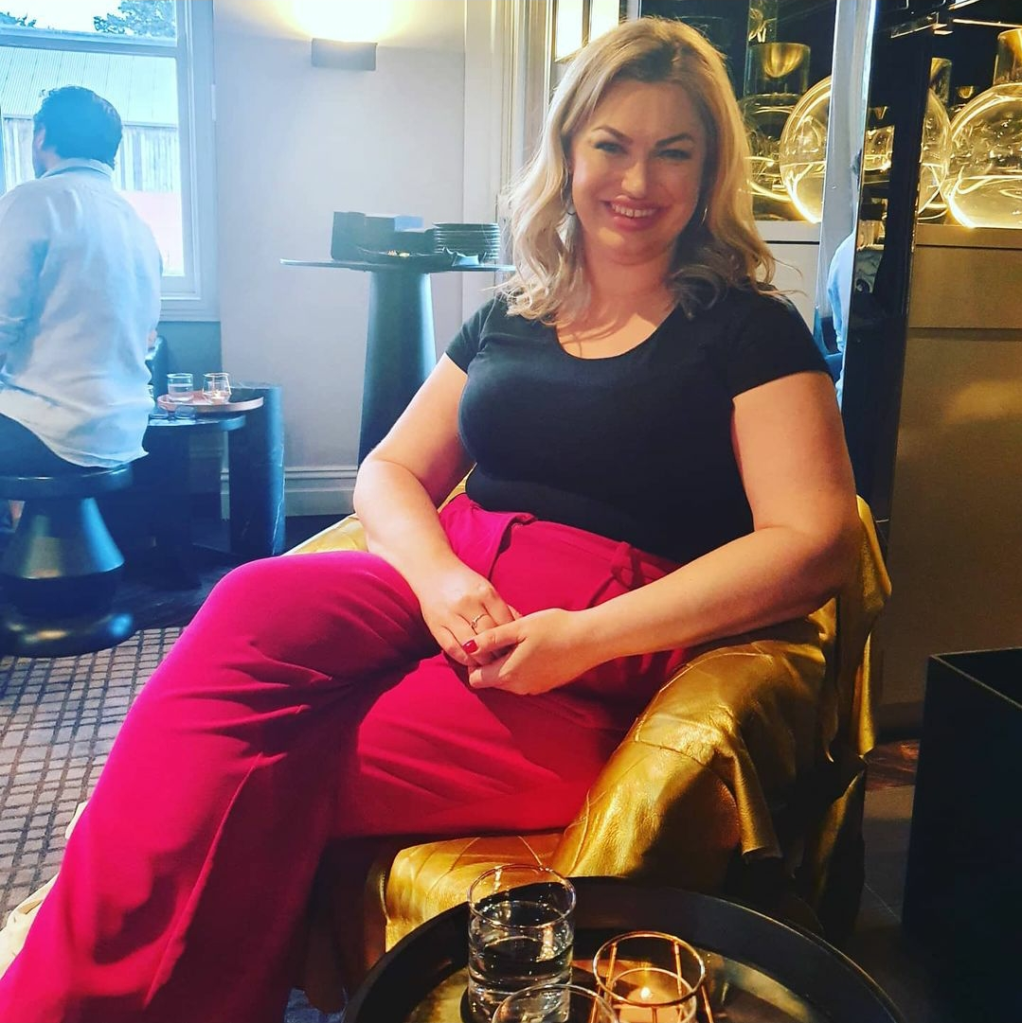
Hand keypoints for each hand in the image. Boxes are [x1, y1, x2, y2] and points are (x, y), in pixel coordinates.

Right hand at [415, 562, 519, 668]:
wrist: (432, 571)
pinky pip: (453, 649)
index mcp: (484, 592)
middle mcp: (466, 603)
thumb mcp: (486, 589)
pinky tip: (473, 662)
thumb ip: (503, 608)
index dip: (511, 638)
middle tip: (507, 661)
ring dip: (483, 659)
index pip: (504, 621)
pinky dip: (465, 659)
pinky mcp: (435, 626)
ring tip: (491, 666)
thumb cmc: (465, 583)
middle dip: (499, 651)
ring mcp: (449, 615)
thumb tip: (522, 628)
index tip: (517, 648)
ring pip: (471, 645)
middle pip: (488, 634)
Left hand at [464, 608, 599, 695]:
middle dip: (491, 661)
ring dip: (508, 663)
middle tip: (504, 637)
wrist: (591, 639)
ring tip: (521, 640)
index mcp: (508, 673)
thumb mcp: (520, 627)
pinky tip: (536, 648)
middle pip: (491, 680)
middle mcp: (519, 688)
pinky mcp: (546, 686)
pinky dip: (523, 667)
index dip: (475, 661)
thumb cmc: (555, 628)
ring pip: (508, 680)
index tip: (485, 642)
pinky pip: (524, 680)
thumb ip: (492, 638)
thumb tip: (467, 646)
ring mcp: (534, 689)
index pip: (475, 679)